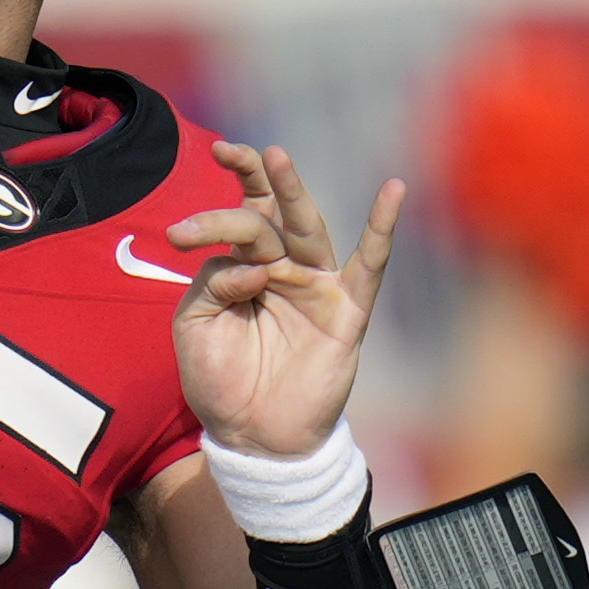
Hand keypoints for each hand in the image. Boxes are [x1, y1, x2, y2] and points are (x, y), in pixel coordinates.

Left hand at [160, 143, 403, 465]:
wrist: (252, 437)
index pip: (239, 216)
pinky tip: (393, 190)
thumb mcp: (195, 326)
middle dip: (252, 181)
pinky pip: (370, 265)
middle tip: (229, 152)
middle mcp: (284, 268)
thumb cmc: (222, 380)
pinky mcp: (346, 311)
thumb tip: (250, 266)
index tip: (197, 193)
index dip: (222, 195)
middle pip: (269, 215)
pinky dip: (382, 228)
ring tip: (274, 156)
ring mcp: (317, 286)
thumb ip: (210, 284)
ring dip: (292, 192)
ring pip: (308, 230)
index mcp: (247, 267)